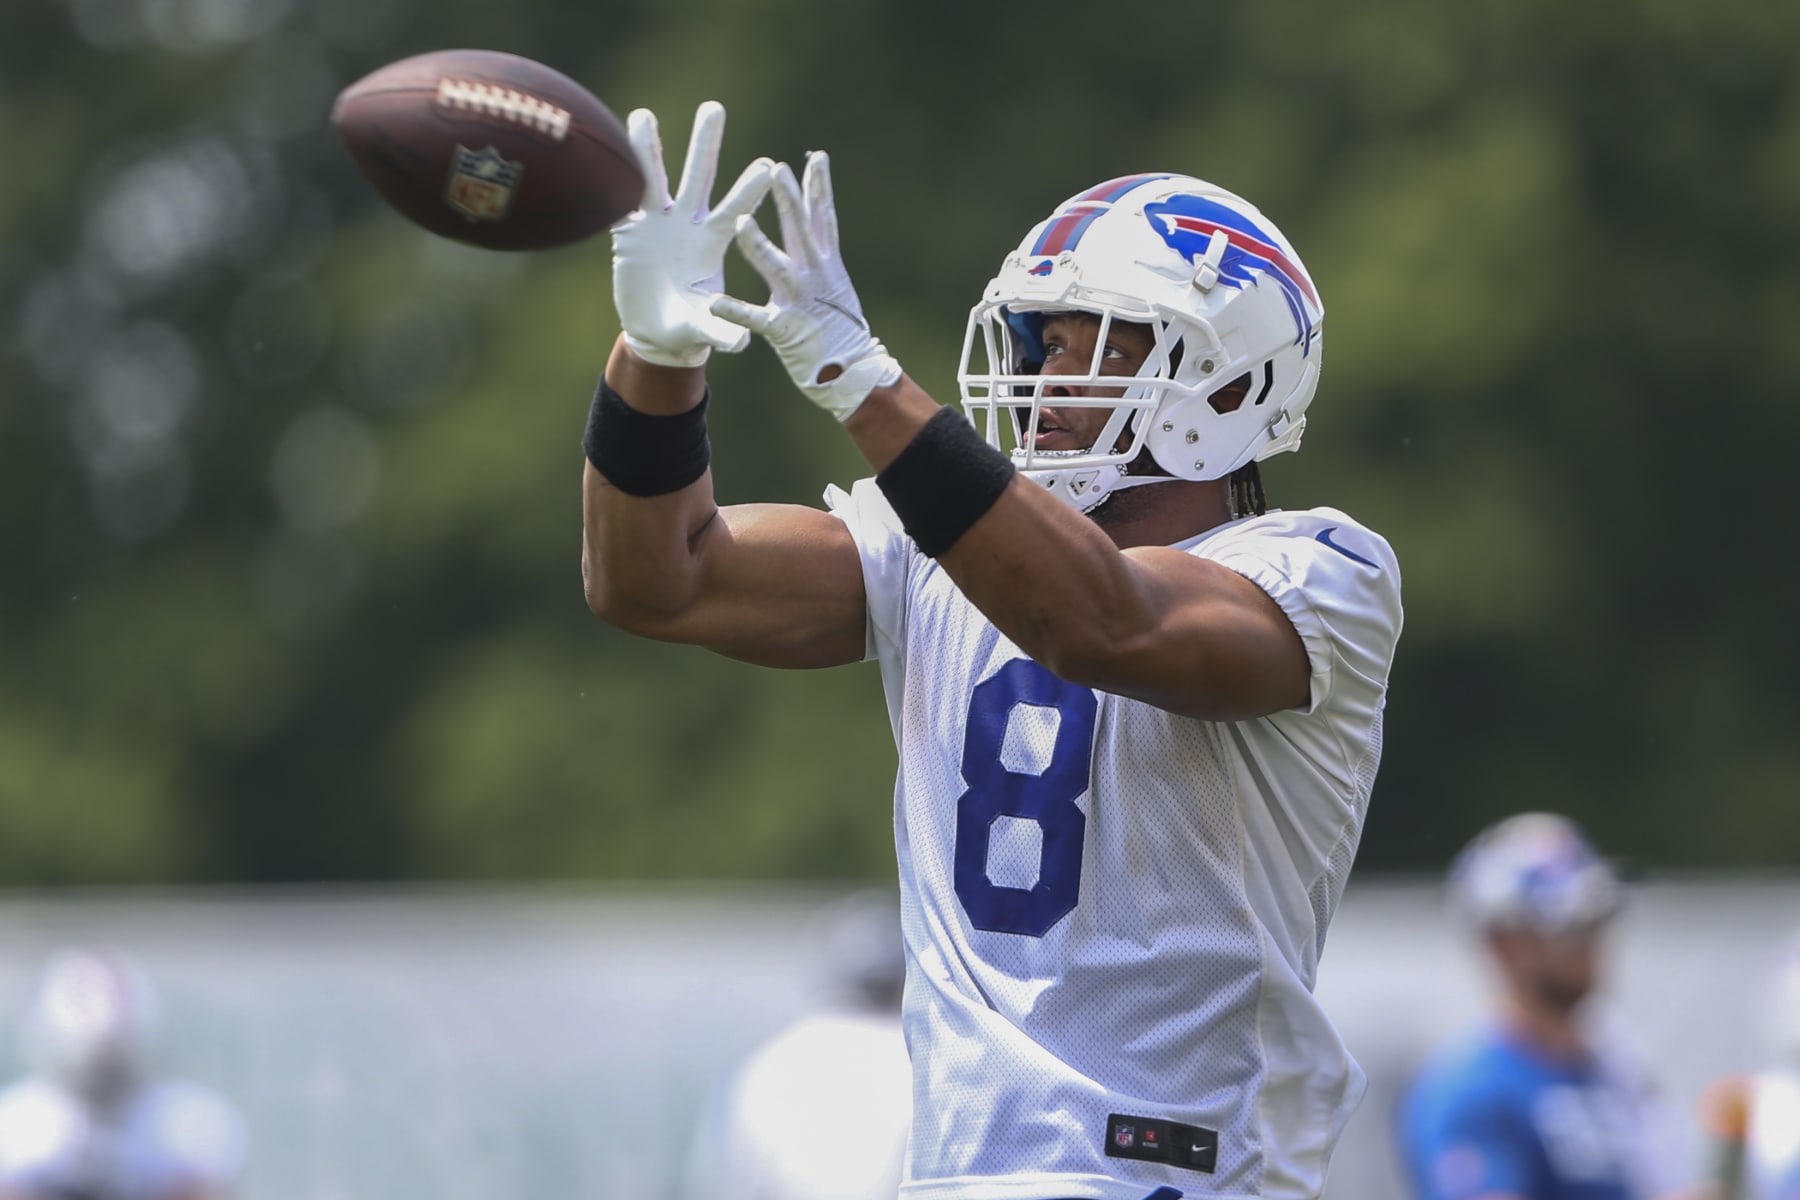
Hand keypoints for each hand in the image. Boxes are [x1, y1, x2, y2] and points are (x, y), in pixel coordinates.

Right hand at [611, 101, 775, 367]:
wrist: (658, 333)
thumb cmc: (689, 329)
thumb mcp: (705, 332)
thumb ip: (721, 332)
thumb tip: (741, 342)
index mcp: (711, 245)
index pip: (733, 211)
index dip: (748, 190)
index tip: (767, 165)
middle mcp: (687, 226)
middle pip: (699, 177)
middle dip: (705, 144)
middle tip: (714, 108)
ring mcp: (657, 224)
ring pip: (653, 177)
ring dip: (647, 147)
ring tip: (642, 113)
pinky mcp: (629, 232)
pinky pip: (621, 198)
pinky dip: (615, 177)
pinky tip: (606, 148)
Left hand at [709, 152, 901, 420]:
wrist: (850, 372)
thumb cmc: (837, 326)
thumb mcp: (834, 280)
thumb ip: (820, 246)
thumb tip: (816, 210)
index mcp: (825, 264)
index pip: (822, 218)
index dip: (820, 187)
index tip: (817, 157)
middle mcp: (815, 276)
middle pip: (801, 231)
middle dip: (789, 199)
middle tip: (776, 169)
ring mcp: (799, 301)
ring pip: (776, 267)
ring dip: (759, 245)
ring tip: (741, 222)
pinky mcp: (784, 329)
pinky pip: (755, 319)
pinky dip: (735, 312)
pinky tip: (715, 304)